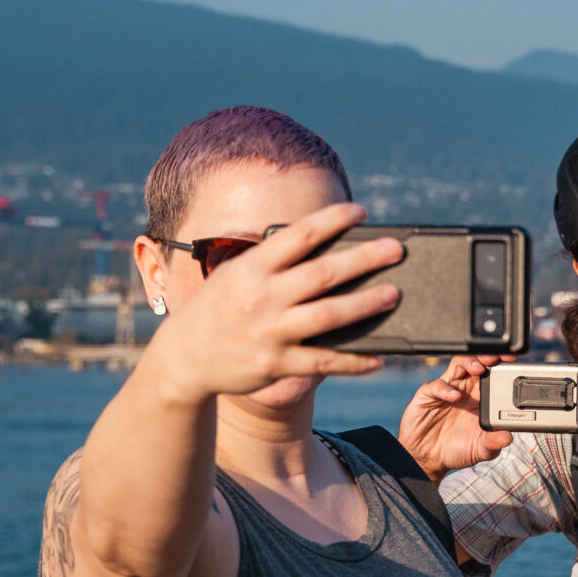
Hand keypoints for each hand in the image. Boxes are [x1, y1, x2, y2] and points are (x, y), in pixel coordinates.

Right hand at [145, 204, 402, 401]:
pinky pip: (323, 362)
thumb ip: (272, 264)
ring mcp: (269, 332)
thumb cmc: (218, 310)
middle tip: (396, 250)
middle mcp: (261, 297)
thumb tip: (324, 251)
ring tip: (394, 294)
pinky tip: (378, 357)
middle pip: (322, 274)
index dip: (332, 220)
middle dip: (363, 259)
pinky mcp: (275, 364)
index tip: (361, 212)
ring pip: (328, 315)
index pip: (299, 236)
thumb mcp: (235, 276)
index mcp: (251, 268)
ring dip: (366, 304)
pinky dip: (353, 360)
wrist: (181, 359)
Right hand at [401, 354, 515, 478]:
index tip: (514, 363)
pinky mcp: (428, 396)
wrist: (429, 458)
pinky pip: (436, 386)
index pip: (494, 374)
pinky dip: (446, 389)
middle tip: (498, 358)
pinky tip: (455, 396)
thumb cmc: (457, 449)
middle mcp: (465, 389)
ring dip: (469, 362)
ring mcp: (446, 390)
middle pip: (477, 362)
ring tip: (479, 369)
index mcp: (481, 398)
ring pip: (458, 365)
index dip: (503, 366)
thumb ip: (493, 443)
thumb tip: (508, 437)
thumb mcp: (480, 449)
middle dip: (488, 356)